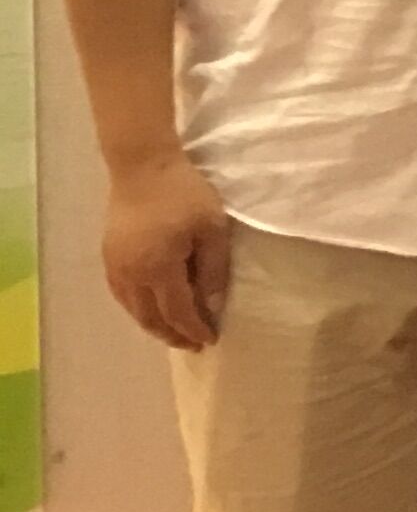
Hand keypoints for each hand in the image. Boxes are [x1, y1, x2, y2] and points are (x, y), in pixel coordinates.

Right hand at [102, 152, 234, 349]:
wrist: (142, 166)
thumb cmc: (185, 194)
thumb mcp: (212, 230)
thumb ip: (213, 271)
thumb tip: (211, 307)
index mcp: (158, 269)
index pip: (177, 312)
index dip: (194, 329)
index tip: (211, 340)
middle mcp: (131, 275)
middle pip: (150, 318)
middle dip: (173, 334)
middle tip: (194, 344)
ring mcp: (115, 267)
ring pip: (133, 310)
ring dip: (154, 326)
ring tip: (175, 333)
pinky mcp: (108, 257)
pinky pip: (122, 296)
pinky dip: (138, 310)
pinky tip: (151, 311)